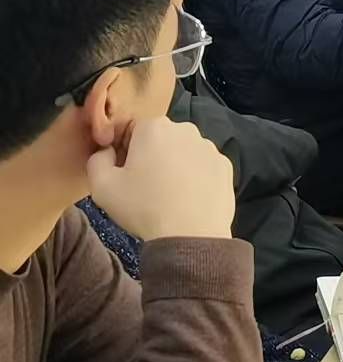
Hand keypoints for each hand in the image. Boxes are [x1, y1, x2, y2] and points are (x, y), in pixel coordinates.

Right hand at [87, 117, 235, 240]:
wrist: (190, 234)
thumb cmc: (143, 206)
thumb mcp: (102, 185)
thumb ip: (97, 159)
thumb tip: (107, 151)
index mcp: (154, 127)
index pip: (131, 129)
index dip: (121, 149)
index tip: (120, 172)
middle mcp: (186, 129)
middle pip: (159, 138)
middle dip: (148, 155)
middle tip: (141, 185)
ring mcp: (210, 147)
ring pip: (182, 151)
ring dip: (172, 165)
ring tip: (166, 195)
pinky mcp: (225, 165)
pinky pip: (202, 166)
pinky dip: (194, 176)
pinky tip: (187, 198)